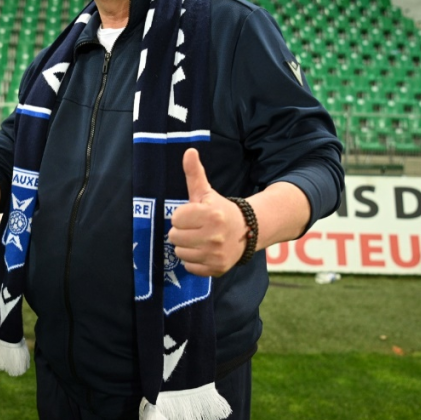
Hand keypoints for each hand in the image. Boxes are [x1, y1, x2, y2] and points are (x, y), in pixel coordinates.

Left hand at [167, 148, 248, 276]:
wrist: (246, 231)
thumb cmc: (219, 210)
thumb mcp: (206, 192)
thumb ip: (194, 173)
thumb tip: (189, 151)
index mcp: (211, 214)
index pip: (176, 219)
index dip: (182, 216)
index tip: (194, 216)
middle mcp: (214, 235)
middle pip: (174, 237)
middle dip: (182, 232)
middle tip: (195, 229)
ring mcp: (216, 254)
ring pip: (180, 253)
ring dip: (186, 247)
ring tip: (199, 240)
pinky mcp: (217, 268)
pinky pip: (189, 267)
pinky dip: (194, 261)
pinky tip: (204, 252)